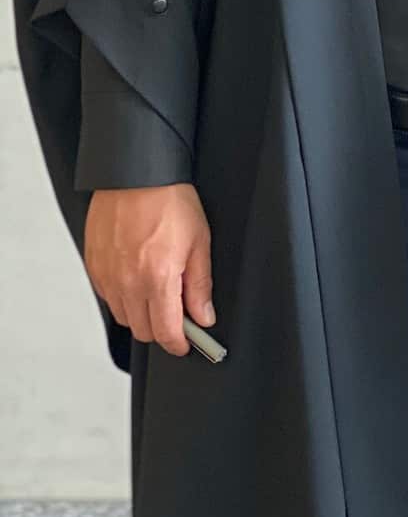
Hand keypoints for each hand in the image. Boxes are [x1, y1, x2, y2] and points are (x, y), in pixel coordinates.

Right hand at [83, 184, 213, 355]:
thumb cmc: (170, 199)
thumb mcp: (199, 241)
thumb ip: (200, 285)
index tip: (186, 343)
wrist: (136, 173)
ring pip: (124, 316)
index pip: (165, 332)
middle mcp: (127, 282)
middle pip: (142, 330)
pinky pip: (108, 296)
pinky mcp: (94, 265)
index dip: (179, 343)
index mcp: (157, 278)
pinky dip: (124, 296)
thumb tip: (203, 316)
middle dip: (162, 328)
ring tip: (158, 288)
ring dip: (142, 312)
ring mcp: (107, 275)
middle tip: (178, 312)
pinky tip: (138, 276)